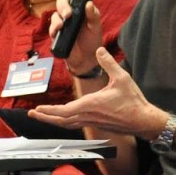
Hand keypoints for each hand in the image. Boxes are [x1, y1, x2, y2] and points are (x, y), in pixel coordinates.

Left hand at [28, 50, 159, 136]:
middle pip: (60, 120)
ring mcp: (91, 122)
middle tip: (32, 114)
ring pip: (67, 124)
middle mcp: (88, 116)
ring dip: (53, 120)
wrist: (143, 121)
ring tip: (43, 116)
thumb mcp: (122, 77)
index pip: (63, 111)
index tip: (38, 108)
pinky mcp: (96, 124)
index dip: (48, 110)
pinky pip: (75, 124)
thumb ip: (108, 62)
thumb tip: (99, 50)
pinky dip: (65, 122)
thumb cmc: (133, 101)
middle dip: (45, 117)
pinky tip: (63, 118)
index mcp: (90, 105)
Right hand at [47, 0, 105, 72]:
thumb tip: (88, 4)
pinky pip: (51, 28)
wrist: (87, 59)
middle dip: (63, 5)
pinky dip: (54, 28)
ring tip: (64, 24)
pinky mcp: (56, 34)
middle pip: (61, 2)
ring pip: (54, 14)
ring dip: (58, 18)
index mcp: (80, 8)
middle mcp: (70, 13)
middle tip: (69, 13)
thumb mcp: (96, 27)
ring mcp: (62, 23)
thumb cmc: (92, 40)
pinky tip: (59, 30)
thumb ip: (93, 15)